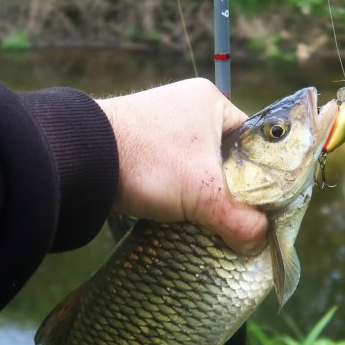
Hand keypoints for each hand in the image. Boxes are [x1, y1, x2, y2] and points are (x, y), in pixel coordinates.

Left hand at [96, 78, 267, 254]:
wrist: (83, 161)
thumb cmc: (151, 162)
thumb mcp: (205, 194)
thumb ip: (240, 220)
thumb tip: (258, 242)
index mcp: (210, 101)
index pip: (252, 142)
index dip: (261, 176)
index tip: (261, 207)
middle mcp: (186, 107)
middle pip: (224, 159)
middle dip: (229, 191)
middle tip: (235, 219)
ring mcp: (160, 127)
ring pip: (196, 170)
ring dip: (200, 196)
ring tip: (207, 222)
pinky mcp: (139, 148)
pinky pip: (171, 174)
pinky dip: (176, 195)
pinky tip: (179, 216)